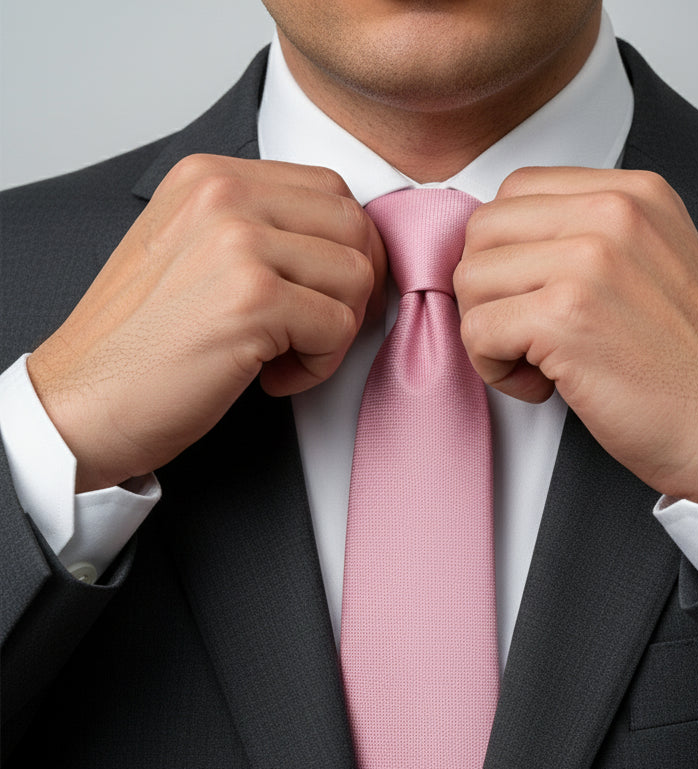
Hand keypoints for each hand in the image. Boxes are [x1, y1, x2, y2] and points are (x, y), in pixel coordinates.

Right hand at [27, 157, 386, 491]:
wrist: (82, 403)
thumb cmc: (136, 347)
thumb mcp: (189, 253)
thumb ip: (255, 232)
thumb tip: (338, 247)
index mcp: (209, 176)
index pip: (329, 191)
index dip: (345, 253)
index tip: (325, 297)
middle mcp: (223, 194)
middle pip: (353, 227)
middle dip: (352, 291)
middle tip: (316, 333)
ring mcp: (239, 243)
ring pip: (356, 277)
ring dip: (335, 332)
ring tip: (284, 357)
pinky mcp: (253, 301)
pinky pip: (338, 327)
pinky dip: (319, 367)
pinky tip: (270, 378)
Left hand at [454, 167, 697, 505]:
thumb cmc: (692, 368)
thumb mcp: (655, 265)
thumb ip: (592, 239)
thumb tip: (510, 248)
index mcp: (634, 193)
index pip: (517, 191)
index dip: (506, 254)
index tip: (534, 299)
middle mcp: (612, 212)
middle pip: (484, 230)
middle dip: (488, 292)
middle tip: (525, 337)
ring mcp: (587, 260)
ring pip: (471, 279)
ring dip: (487, 333)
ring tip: (537, 364)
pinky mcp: (564, 316)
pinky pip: (477, 329)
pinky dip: (493, 369)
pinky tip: (542, 386)